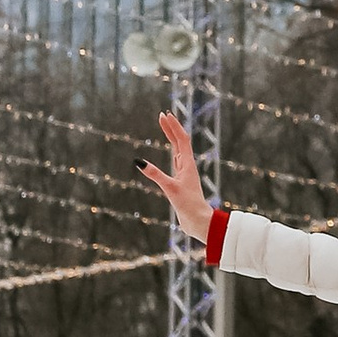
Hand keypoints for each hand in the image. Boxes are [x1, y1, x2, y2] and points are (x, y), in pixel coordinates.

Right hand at [139, 108, 212, 243]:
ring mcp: (185, 174)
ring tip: (165, 127)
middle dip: (171, 127)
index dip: (173, 126)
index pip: (181, 139)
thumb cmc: (188, 205)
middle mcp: (187, 166)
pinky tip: (172, 153)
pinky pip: (177, 162)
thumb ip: (155, 175)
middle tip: (163, 115)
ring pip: (179, 150)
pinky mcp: (182, 182)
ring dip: (172, 137)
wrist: (198, 221)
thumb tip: (139, 162)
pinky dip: (173, 152)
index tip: (165, 114)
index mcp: (187, 164)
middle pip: (180, 142)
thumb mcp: (170, 189)